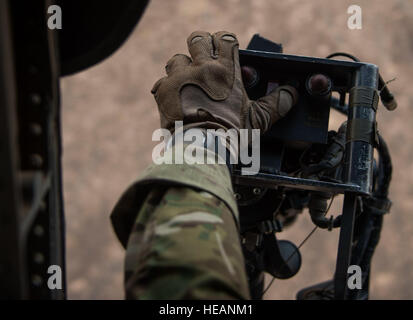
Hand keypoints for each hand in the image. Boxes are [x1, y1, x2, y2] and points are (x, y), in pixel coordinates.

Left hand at [151, 31, 297, 133]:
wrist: (200, 148)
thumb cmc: (230, 134)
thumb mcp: (257, 119)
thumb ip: (275, 104)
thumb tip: (291, 94)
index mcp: (226, 71)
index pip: (224, 39)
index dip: (224, 42)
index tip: (224, 49)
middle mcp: (201, 68)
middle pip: (197, 39)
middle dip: (200, 46)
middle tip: (203, 60)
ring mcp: (179, 78)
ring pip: (176, 59)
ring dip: (181, 67)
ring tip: (187, 82)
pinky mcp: (163, 91)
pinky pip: (161, 82)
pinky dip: (167, 89)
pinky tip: (174, 99)